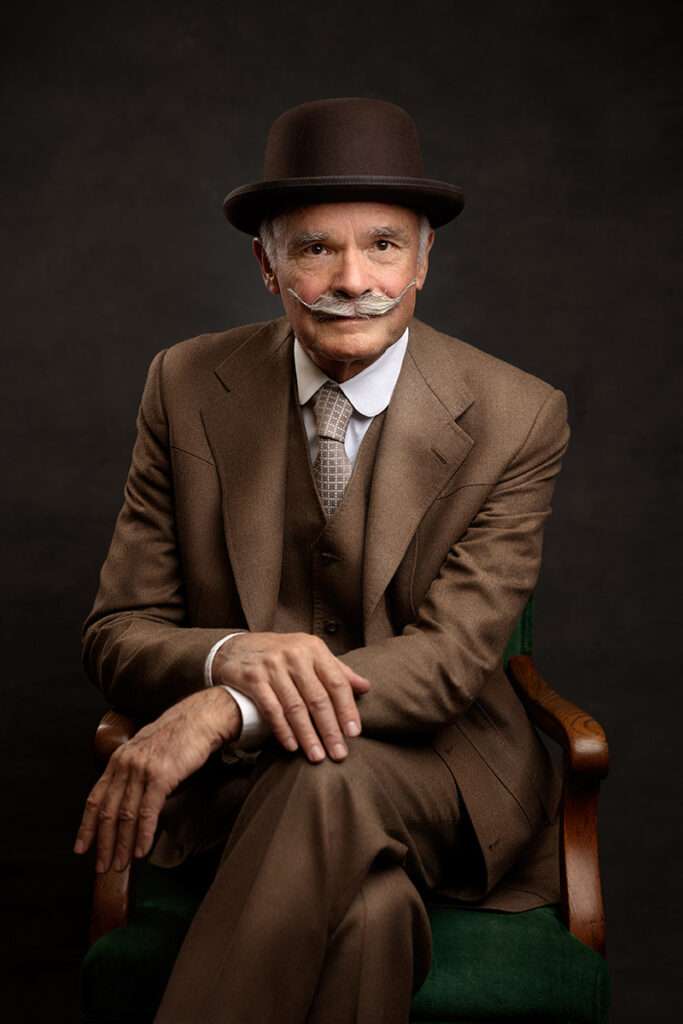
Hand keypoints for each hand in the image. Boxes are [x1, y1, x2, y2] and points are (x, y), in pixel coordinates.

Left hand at [74, 687, 240, 872]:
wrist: (199, 719)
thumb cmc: (176, 736)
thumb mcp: (144, 750)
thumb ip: (131, 772)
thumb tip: (126, 801)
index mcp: (118, 760)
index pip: (95, 798)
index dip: (87, 826)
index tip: (81, 848)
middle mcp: (125, 765)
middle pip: (108, 811)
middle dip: (103, 843)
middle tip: (102, 867)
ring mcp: (142, 770)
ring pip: (126, 815)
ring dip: (122, 844)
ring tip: (120, 865)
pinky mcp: (161, 776)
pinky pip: (148, 812)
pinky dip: (143, 835)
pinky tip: (141, 851)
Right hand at [213, 632, 370, 762]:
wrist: (236, 648)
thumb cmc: (280, 654)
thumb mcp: (309, 655)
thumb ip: (336, 671)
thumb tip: (365, 687)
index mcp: (314, 648)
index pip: (336, 682)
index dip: (347, 710)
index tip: (355, 734)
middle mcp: (295, 654)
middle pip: (318, 698)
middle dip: (330, 730)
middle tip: (339, 754)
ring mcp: (272, 666)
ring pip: (295, 707)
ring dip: (308, 735)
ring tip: (317, 756)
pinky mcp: (253, 678)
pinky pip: (271, 709)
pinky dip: (283, 730)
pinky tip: (292, 746)